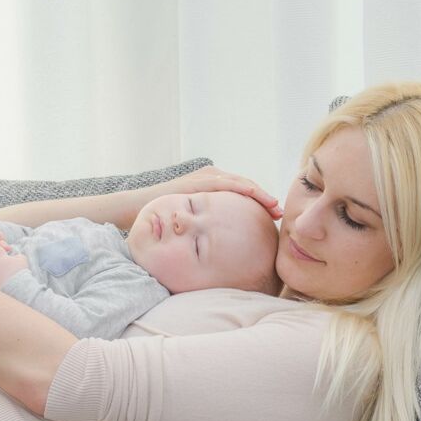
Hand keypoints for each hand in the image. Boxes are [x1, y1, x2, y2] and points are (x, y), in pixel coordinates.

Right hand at [147, 166, 282, 219]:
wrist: (139, 209)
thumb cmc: (165, 219)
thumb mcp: (192, 221)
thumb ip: (208, 226)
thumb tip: (226, 245)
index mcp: (212, 184)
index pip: (243, 192)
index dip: (260, 202)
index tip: (275, 216)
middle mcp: (211, 176)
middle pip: (246, 187)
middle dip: (265, 199)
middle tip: (280, 213)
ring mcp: (205, 176)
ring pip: (240, 183)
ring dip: (260, 194)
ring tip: (274, 207)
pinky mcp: (199, 181)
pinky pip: (226, 184)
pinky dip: (244, 189)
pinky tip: (258, 197)